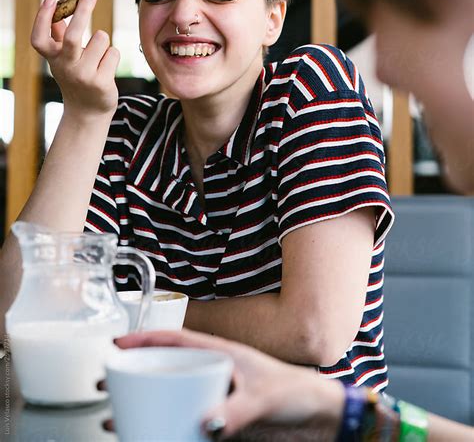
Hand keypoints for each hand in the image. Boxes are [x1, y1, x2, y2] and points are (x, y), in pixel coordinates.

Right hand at [31, 0, 119, 118]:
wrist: (87, 112)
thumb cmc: (76, 77)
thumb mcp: (63, 59)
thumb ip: (59, 37)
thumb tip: (58, 12)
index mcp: (53, 58)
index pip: (39, 38)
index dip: (42, 18)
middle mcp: (65, 67)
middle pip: (73, 35)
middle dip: (84, 10)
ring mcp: (83, 76)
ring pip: (101, 38)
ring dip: (103, 41)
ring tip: (99, 55)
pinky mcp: (101, 82)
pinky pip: (113, 53)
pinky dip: (112, 55)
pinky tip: (106, 68)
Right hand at [115, 328, 344, 438]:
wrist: (322, 419)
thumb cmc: (298, 393)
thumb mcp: (265, 396)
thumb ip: (236, 411)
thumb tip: (205, 425)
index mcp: (221, 353)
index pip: (176, 339)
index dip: (146, 338)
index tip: (118, 343)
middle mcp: (214, 373)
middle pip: (166, 369)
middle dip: (134, 375)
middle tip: (106, 383)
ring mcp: (215, 397)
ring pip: (170, 397)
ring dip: (143, 405)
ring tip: (115, 415)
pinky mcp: (221, 423)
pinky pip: (183, 423)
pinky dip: (163, 429)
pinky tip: (148, 436)